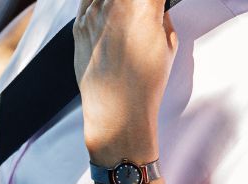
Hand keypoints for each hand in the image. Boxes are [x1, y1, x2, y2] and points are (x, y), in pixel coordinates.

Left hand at [74, 0, 176, 163]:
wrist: (117, 108)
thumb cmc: (144, 82)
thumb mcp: (169, 44)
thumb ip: (162, 15)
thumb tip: (157, 5)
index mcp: (143, 5)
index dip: (154, 0)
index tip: (155, 3)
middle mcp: (116, 4)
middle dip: (137, 2)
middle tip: (141, 9)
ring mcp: (93, 13)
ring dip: (116, 3)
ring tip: (124, 14)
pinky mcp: (78, 25)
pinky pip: (87, 0)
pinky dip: (98, 2)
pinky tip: (107, 10)